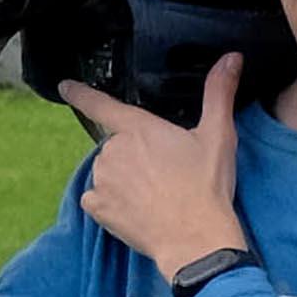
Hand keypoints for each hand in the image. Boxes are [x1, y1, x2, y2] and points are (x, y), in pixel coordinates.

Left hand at [61, 48, 250, 291]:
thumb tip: (231, 58)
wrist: (195, 239)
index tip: (65, 87)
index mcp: (138, 128)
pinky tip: (137, 210)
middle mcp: (113, 150)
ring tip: (156, 195)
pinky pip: (97, 199)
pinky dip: (111, 204)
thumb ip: (218, 93)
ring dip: (124, 180)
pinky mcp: (97, 207)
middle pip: (116, 145)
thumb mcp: (218, 135)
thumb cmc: (206, 186)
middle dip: (135, 156)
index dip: (81, 93)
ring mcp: (102, 179)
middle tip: (165, 174)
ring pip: (108, 172)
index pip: (101, 103)